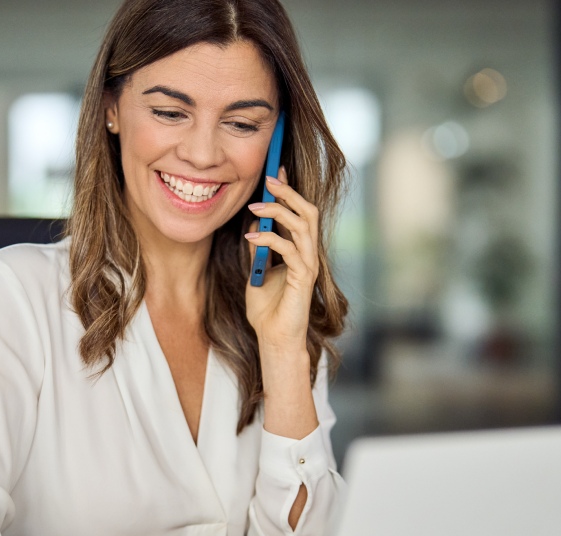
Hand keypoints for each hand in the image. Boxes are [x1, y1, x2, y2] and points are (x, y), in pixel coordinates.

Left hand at [244, 167, 319, 352]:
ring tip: (255, 206)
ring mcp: (309, 265)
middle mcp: (309, 254)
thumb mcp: (256, 272)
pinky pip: (290, 250)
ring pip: (303, 226)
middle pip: (307, 212)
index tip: (275, 172)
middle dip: (289, 193)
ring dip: (278, 212)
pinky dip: (269, 239)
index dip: (290, 191)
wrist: (274, 338)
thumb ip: (258, 250)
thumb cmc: (267, 310)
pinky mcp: (303, 278)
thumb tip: (253, 226)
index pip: (300, 213)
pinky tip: (251, 236)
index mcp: (300, 251)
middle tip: (269, 179)